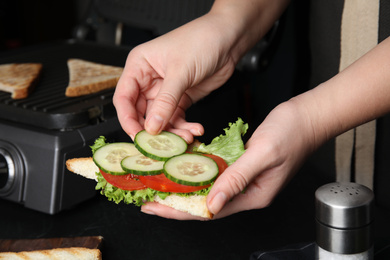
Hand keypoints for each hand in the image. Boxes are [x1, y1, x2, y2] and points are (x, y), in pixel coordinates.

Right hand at [113, 13, 237, 141]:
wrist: (228, 39)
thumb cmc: (201, 40)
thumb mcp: (181, 72)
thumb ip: (166, 101)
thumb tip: (152, 126)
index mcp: (139, 66)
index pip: (124, 98)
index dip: (127, 119)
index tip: (137, 136)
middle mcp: (149, 79)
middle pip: (141, 112)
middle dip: (152, 130)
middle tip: (162, 144)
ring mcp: (166, 91)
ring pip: (161, 119)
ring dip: (172, 131)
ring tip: (186, 137)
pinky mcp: (181, 98)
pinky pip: (177, 118)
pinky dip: (184, 127)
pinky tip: (194, 130)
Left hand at [141, 99, 318, 218]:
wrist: (308, 116)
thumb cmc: (293, 132)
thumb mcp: (264, 153)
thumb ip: (237, 178)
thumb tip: (212, 203)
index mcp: (253, 195)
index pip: (209, 210)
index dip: (179, 210)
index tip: (155, 207)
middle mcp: (246, 191)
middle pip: (204, 202)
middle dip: (175, 201)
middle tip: (147, 198)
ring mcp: (243, 178)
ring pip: (207, 188)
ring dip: (183, 187)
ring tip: (158, 185)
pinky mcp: (241, 165)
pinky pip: (214, 172)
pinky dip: (196, 171)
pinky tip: (180, 166)